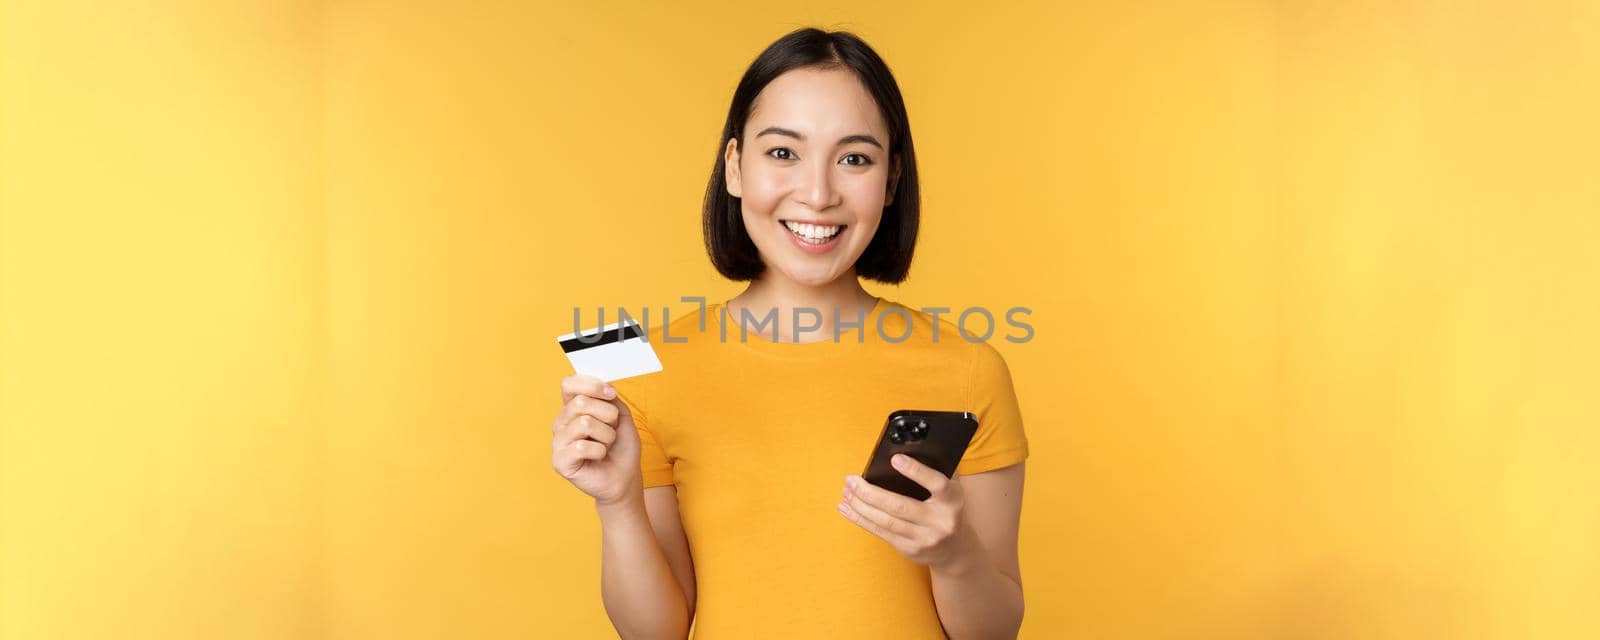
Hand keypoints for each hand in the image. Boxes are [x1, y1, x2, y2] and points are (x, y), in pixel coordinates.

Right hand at [551, 374, 641, 506]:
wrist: (625, 477)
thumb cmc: (621, 448)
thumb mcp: (621, 416)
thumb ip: (610, 399)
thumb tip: (604, 388)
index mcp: (572, 409)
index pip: (569, 384)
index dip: (591, 385)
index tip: (611, 394)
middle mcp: (561, 423)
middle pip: (580, 402)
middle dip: (607, 415)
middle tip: (612, 430)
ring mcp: (558, 442)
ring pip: (584, 423)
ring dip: (606, 435)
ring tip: (606, 445)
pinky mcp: (559, 461)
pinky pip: (581, 446)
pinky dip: (599, 451)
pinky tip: (599, 457)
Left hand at [837, 454, 975, 567]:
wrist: (955, 549)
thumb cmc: (946, 508)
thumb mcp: (950, 489)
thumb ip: (936, 470)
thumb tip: (906, 448)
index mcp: (952, 501)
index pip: (937, 484)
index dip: (916, 471)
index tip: (895, 459)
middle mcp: (940, 522)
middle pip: (900, 506)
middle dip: (871, 493)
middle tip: (852, 479)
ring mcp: (924, 538)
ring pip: (886, 521)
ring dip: (861, 506)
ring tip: (847, 492)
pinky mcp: (910, 550)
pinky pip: (881, 532)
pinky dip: (860, 519)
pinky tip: (847, 508)